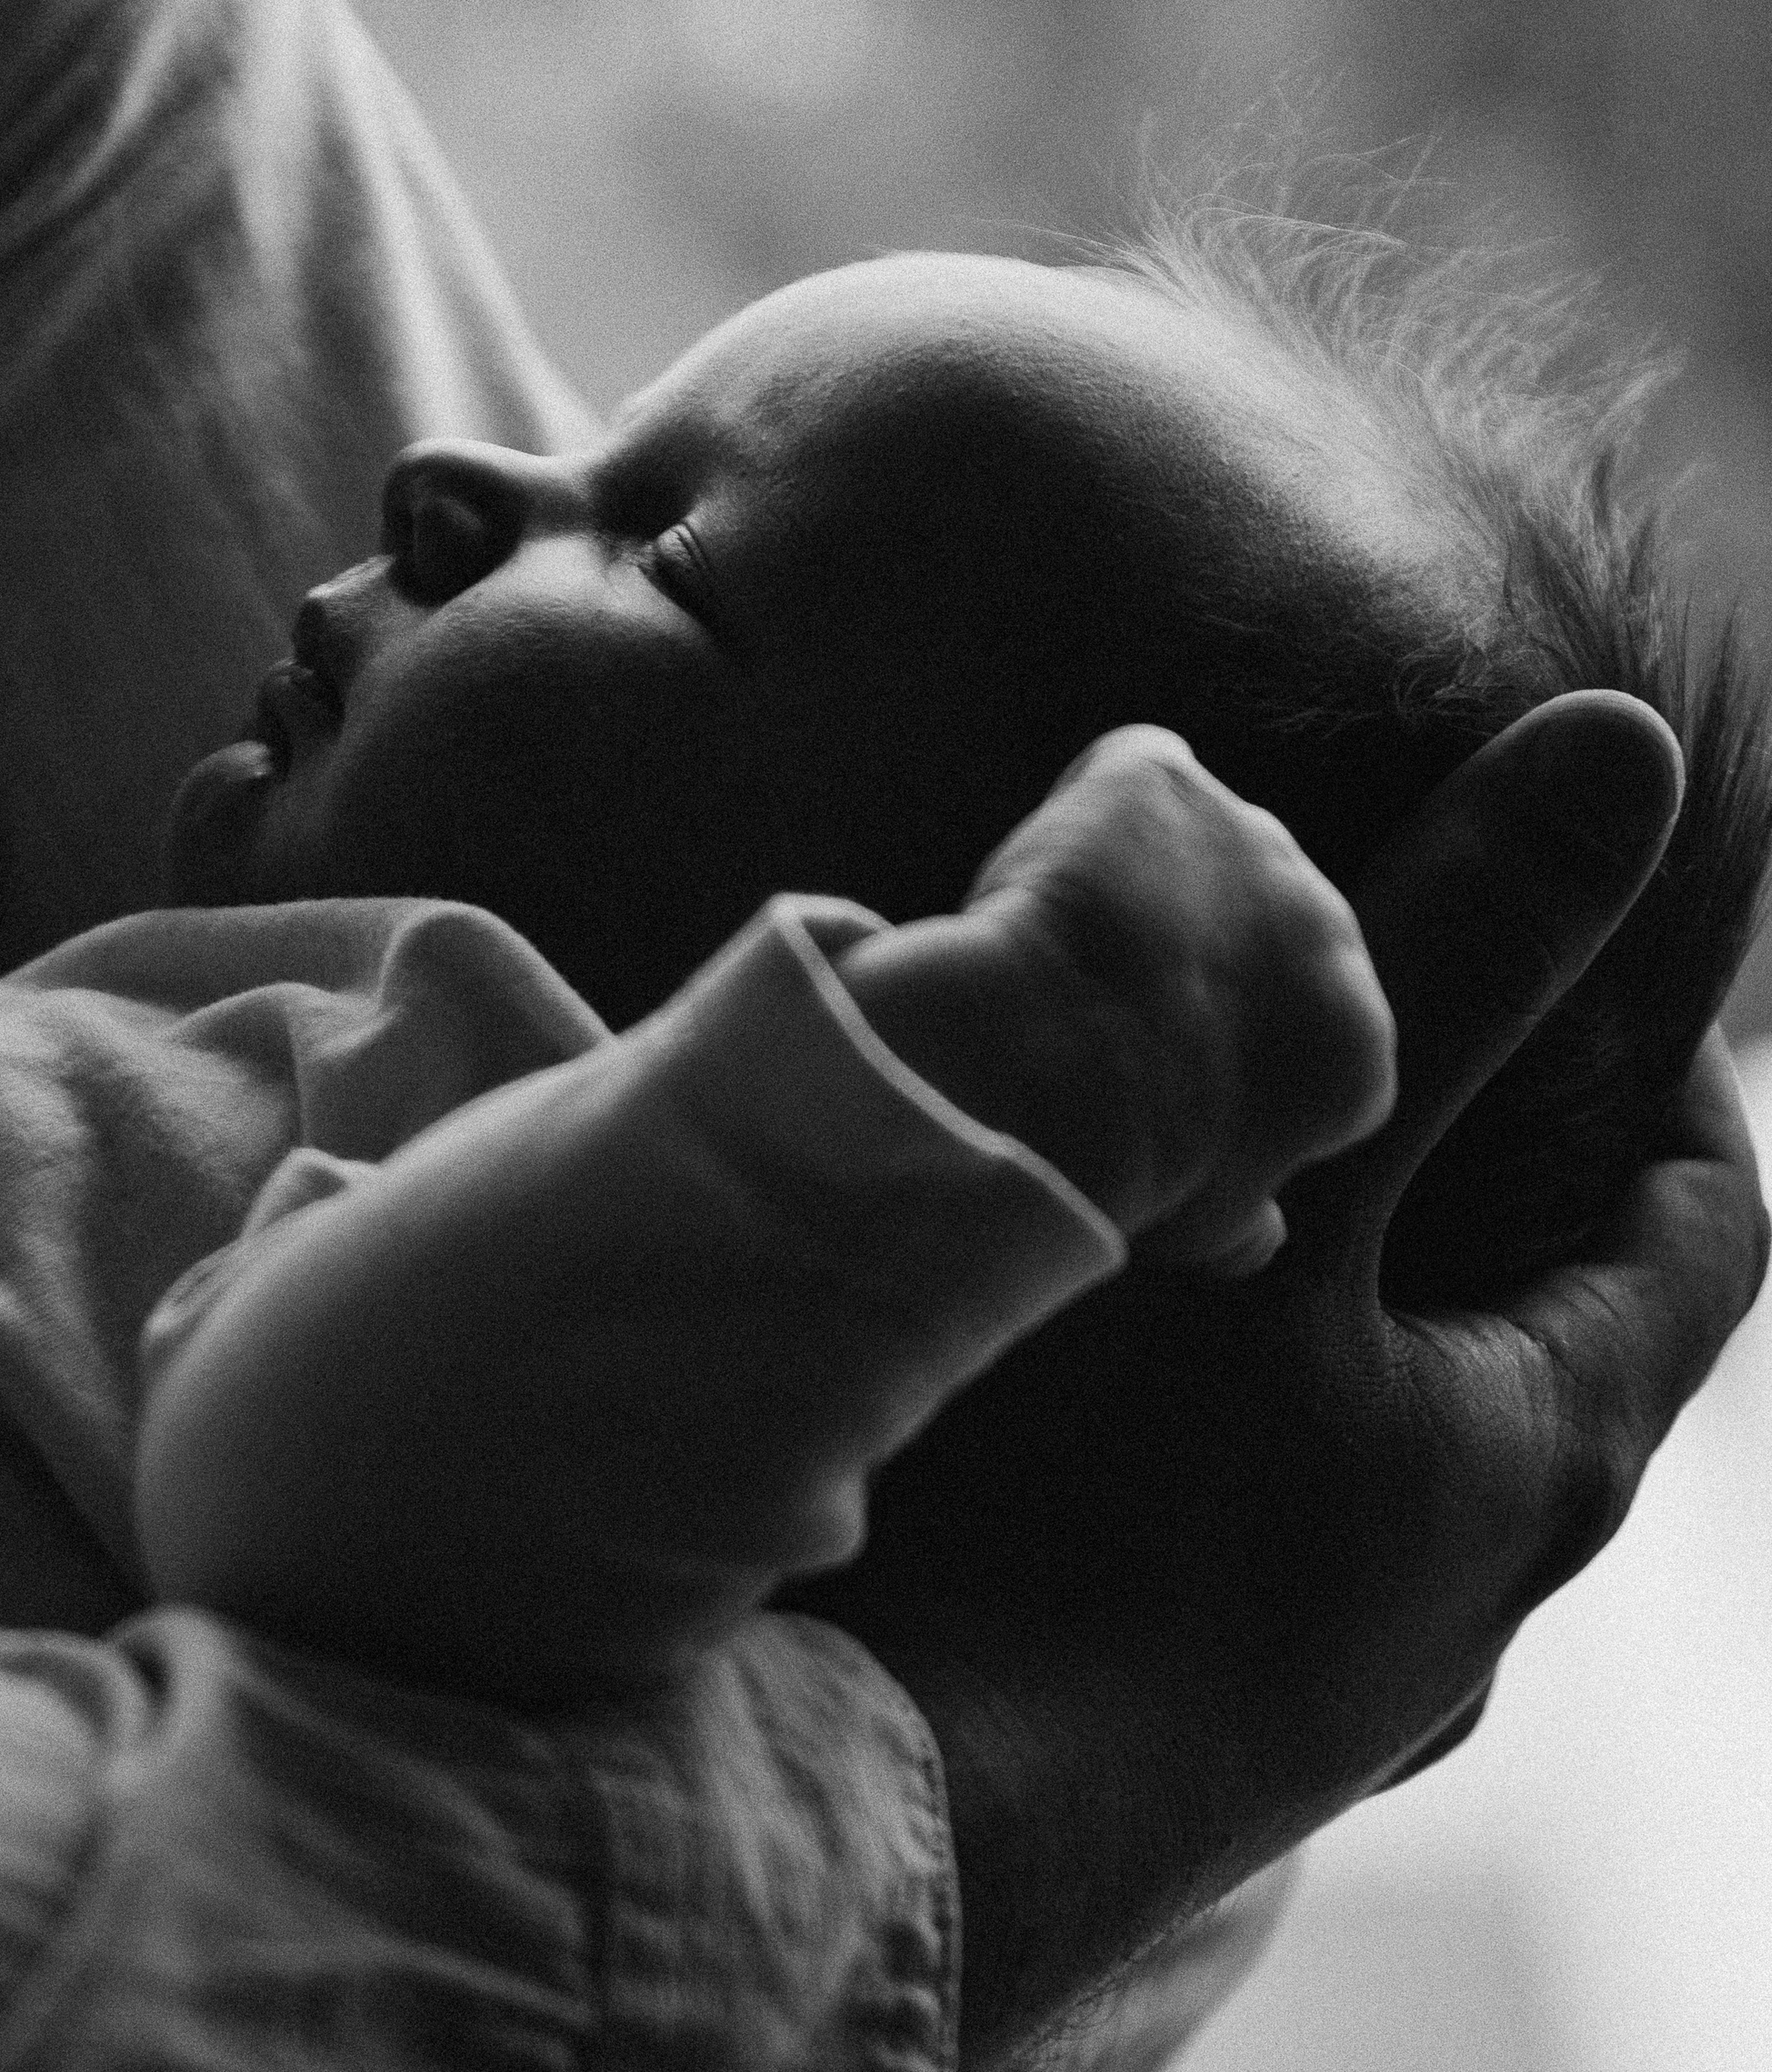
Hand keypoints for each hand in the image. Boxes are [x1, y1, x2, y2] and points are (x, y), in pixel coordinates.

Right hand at [797, 691, 1767, 2066]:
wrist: (890, 1824)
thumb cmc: (1097, 1506)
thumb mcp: (1286, 1203)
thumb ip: (1437, 975)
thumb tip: (1620, 756)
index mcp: (1542, 1452)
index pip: (1702, 1221)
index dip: (1668, 1068)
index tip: (1563, 955)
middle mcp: (1470, 1585)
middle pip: (1541, 1323)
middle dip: (1470, 1165)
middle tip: (1344, 1028)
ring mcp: (1331, 1671)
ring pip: (1382, 1428)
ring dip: (1328, 1295)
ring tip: (1207, 1177)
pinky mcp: (1199, 1715)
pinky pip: (1260, 1515)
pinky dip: (1226, 1408)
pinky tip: (1095, 1364)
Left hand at [837, 726, 1395, 1271]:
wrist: (1048, 1070)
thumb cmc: (1120, 1164)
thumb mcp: (1191, 1225)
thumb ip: (1238, 1218)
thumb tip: (1258, 1240)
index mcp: (1352, 1050)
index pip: (1310, 1032)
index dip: (1227, 1046)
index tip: (1155, 1073)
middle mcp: (1329, 929)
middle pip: (1259, 921)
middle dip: (1187, 949)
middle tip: (1091, 1003)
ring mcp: (1255, 841)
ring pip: (1196, 842)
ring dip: (1136, 876)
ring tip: (1054, 940)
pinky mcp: (1170, 782)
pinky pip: (1135, 767)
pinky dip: (1091, 797)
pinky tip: (1036, 861)